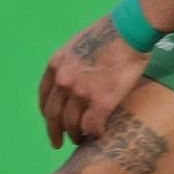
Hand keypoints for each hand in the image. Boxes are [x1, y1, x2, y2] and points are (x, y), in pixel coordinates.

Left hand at [39, 13, 151, 149]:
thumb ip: (71, 63)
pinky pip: (92, 126)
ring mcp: (81, 92)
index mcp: (56, 65)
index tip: (51, 122)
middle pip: (54, 115)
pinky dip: (95, 133)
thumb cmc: (110, 32)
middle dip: (54, 132)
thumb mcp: (78, 44)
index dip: (46, 113)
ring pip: (72, 124)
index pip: (44, 97)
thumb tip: (75, 78)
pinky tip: (100, 133)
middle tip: (57, 143)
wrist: (130, 30)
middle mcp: (64, 81)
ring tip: (81, 139)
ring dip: (76, 135)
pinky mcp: (101, 101)